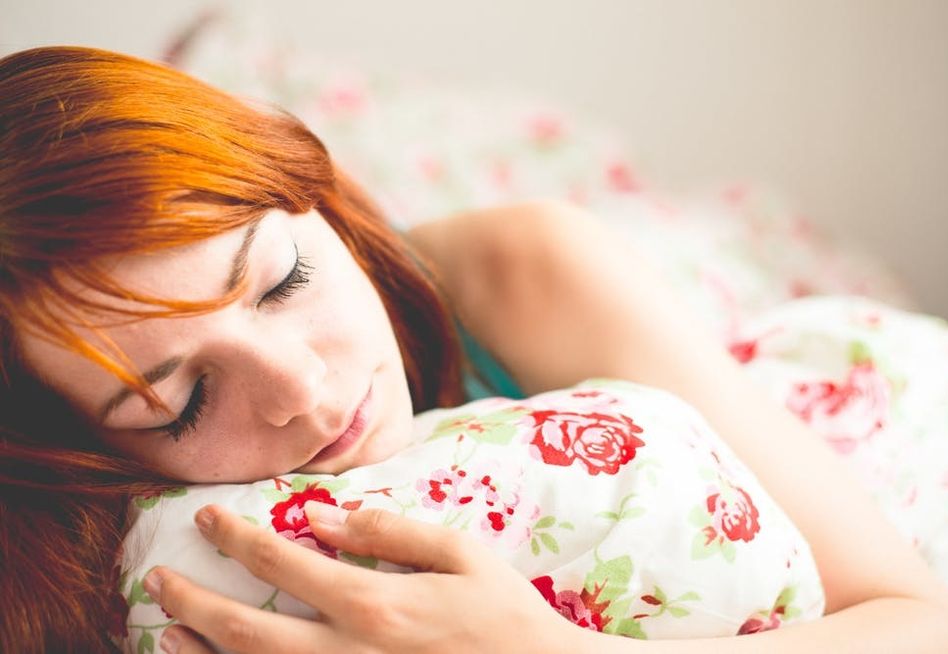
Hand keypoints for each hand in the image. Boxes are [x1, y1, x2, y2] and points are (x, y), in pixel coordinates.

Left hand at [142, 502, 583, 653]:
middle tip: (160, 578)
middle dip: (196, 599)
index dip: (236, 536)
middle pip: (248, 630)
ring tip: (166, 630)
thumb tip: (324, 514)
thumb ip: (390, 531)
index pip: (284, 561)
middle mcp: (347, 653)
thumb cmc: (503, 614)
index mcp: (373, 603)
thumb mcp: (460, 554)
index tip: (207, 517)